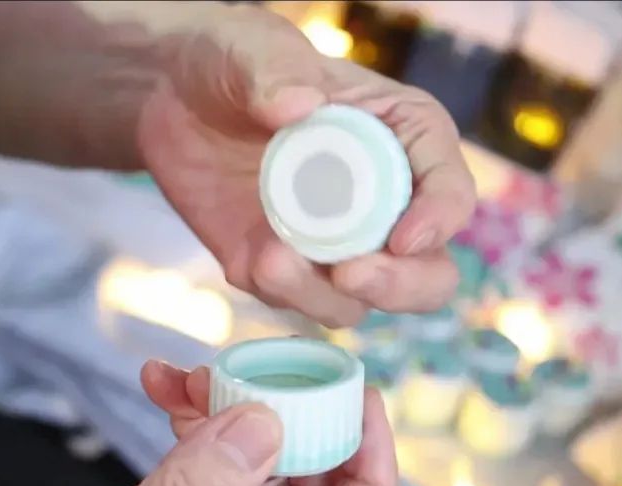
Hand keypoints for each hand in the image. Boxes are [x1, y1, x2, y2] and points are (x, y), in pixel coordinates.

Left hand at [139, 4, 475, 327]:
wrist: (171, 100)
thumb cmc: (231, 60)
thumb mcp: (252, 49)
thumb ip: (277, 70)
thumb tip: (300, 105)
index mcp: (403, 138)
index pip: (450, 190)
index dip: (439, 220)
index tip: (403, 239)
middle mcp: (383, 201)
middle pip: (429, 272)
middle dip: (400, 285)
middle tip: (351, 275)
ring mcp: (337, 242)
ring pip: (362, 300)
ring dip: (324, 295)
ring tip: (271, 260)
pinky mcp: (287, 268)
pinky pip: (298, 302)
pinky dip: (279, 291)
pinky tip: (249, 259)